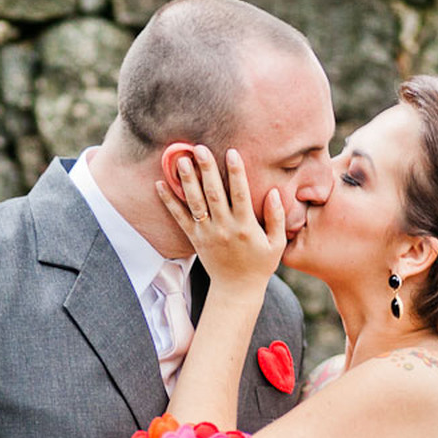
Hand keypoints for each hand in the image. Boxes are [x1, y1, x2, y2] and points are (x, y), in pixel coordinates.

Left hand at [156, 145, 284, 299]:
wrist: (236, 289)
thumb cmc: (260, 264)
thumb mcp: (277, 243)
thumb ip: (277, 217)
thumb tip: (273, 191)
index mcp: (245, 227)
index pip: (240, 194)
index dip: (236, 172)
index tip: (232, 152)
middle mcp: (224, 228)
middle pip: (213, 194)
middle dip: (206, 169)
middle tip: (199, 148)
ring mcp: (207, 233)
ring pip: (194, 203)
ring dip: (186, 180)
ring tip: (180, 160)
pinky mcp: (194, 239)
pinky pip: (179, 218)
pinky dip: (168, 201)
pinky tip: (159, 184)